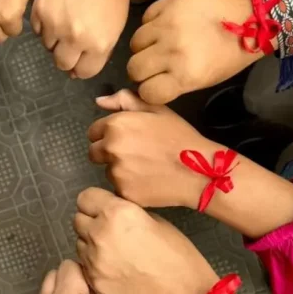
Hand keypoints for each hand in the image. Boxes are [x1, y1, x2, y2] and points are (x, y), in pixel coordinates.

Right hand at [31, 0, 129, 77]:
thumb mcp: (116, 27)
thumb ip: (98, 51)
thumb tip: (76, 70)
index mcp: (98, 46)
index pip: (83, 73)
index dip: (82, 66)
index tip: (81, 57)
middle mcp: (74, 40)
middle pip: (62, 63)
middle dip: (66, 55)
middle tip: (70, 39)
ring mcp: (54, 25)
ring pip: (48, 46)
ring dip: (55, 38)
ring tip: (65, 18)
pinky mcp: (39, 9)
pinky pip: (37, 29)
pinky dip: (44, 24)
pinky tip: (56, 9)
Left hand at [74, 187, 218, 293]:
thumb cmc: (178, 256)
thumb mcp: (156, 221)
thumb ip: (127, 212)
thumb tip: (112, 212)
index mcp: (116, 213)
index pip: (86, 197)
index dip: (96, 202)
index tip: (105, 208)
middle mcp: (99, 233)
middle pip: (78, 219)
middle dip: (91, 221)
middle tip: (110, 230)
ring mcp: (93, 259)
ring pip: (79, 242)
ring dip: (91, 242)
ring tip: (113, 251)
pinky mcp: (93, 280)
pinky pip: (85, 264)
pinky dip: (94, 263)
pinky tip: (114, 268)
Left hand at [88, 89, 216, 208]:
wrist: (199, 170)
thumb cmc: (179, 136)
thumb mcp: (156, 109)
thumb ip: (125, 101)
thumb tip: (99, 101)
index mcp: (115, 125)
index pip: (93, 132)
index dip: (107, 135)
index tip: (124, 139)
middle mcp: (110, 149)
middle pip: (94, 153)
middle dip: (107, 153)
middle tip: (133, 155)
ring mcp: (115, 173)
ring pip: (106, 171)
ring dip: (118, 170)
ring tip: (143, 168)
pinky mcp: (122, 192)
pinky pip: (117, 188)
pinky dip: (127, 186)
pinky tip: (146, 181)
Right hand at [128, 0, 267, 103]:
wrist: (251, 15)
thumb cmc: (230, 54)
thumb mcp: (205, 80)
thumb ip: (175, 83)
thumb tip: (150, 83)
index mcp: (185, 74)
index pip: (146, 92)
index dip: (149, 91)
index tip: (155, 85)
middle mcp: (172, 50)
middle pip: (134, 68)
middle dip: (141, 71)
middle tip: (154, 65)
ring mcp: (167, 24)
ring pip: (134, 44)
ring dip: (144, 47)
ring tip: (160, 43)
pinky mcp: (168, 3)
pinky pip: (144, 19)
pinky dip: (150, 25)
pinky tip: (166, 27)